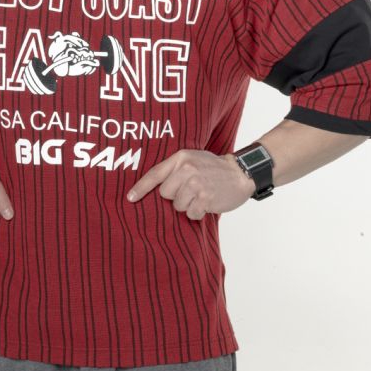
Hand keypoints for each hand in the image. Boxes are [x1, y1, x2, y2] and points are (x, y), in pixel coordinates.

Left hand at [126, 149, 254, 218]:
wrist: (240, 173)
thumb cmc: (213, 167)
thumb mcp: (192, 158)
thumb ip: (174, 168)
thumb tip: (155, 185)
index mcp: (181, 158)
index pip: (155, 174)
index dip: (141, 187)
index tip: (130, 198)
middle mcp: (187, 169)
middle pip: (165, 194)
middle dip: (175, 196)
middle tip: (191, 189)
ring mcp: (196, 184)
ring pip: (177, 206)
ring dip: (188, 205)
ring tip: (200, 194)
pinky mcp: (205, 198)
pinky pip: (191, 213)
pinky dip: (198, 212)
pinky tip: (207, 202)